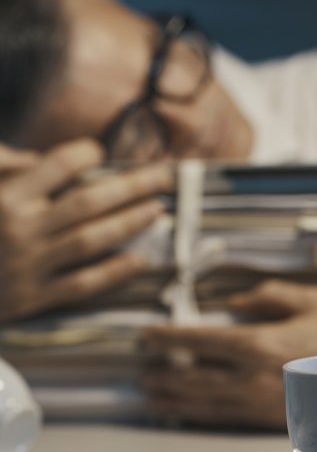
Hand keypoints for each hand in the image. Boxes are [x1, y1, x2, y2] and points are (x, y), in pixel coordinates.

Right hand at [0, 139, 171, 321]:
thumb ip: (2, 167)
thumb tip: (38, 159)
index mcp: (5, 197)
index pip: (58, 165)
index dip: (87, 154)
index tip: (102, 153)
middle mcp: (21, 228)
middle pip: (89, 201)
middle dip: (133, 185)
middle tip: (164, 175)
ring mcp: (30, 265)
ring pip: (92, 240)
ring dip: (130, 223)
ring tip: (158, 210)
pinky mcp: (34, 298)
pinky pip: (82, 284)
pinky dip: (113, 272)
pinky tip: (140, 260)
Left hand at [142, 279, 316, 429]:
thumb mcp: (307, 297)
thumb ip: (265, 296)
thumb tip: (231, 304)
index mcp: (263, 344)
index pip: (201, 341)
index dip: (169, 338)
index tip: (146, 335)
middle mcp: (257, 378)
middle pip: (195, 380)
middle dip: (165, 375)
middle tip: (142, 369)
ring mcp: (264, 404)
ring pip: (206, 405)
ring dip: (175, 400)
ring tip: (151, 395)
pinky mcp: (273, 421)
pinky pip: (228, 419)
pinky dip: (200, 415)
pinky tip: (186, 412)